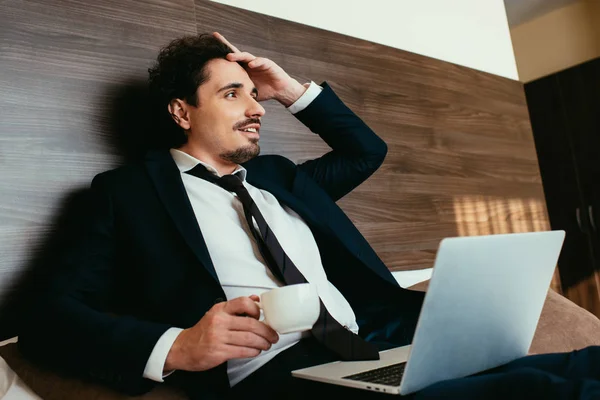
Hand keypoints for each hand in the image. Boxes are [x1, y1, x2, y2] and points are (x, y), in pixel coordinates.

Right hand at [164, 295, 278, 371]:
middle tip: (273, 336)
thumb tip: (256, 299)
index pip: (243, 302)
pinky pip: (242, 351)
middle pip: (251, 324)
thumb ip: (237, 307)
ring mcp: (218, 337)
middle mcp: (219, 321)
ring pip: (249, 339)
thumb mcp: (218, 313)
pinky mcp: (218, 352)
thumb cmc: (204, 331)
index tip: (262, 317)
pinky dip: (253, 351)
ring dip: (262, 343)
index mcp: (220, 309)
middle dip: (266, 331)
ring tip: (267, 344)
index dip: (256, 309)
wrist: (183, 348)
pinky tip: (256, 351)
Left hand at [213, 32, 306, 106]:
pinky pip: (261, 62)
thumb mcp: (248, 92)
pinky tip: (251, 64)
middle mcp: (249, 63)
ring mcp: (258, 62)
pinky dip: (256, 62)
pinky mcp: (268, 64)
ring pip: (246, 56)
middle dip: (226, 45)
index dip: (220, 53)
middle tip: (215, 37)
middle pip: (235, 52)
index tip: (207, 47)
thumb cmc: (264, 90)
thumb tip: (223, 101)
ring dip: (238, 56)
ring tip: (229, 56)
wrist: (280, 90)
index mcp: (243, 69)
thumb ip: (238, 93)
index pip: (230, 60)